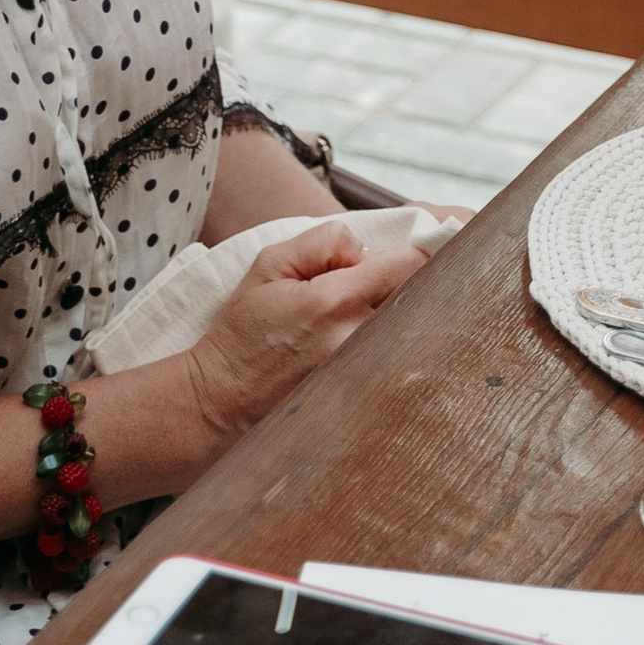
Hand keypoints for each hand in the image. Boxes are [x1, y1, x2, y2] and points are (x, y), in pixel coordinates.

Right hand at [184, 218, 431, 442]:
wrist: (221, 401)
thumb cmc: (243, 331)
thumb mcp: (270, 265)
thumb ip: (323, 242)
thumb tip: (365, 248)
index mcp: (336, 301)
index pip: (412, 265)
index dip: (422, 249)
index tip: (416, 245)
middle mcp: (357, 339)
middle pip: (422, 297)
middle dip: (416, 279)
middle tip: (396, 275)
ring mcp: (364, 374)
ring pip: (412, 329)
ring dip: (403, 312)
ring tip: (368, 312)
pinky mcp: (363, 397)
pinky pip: (396, 360)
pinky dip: (393, 344)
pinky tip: (368, 340)